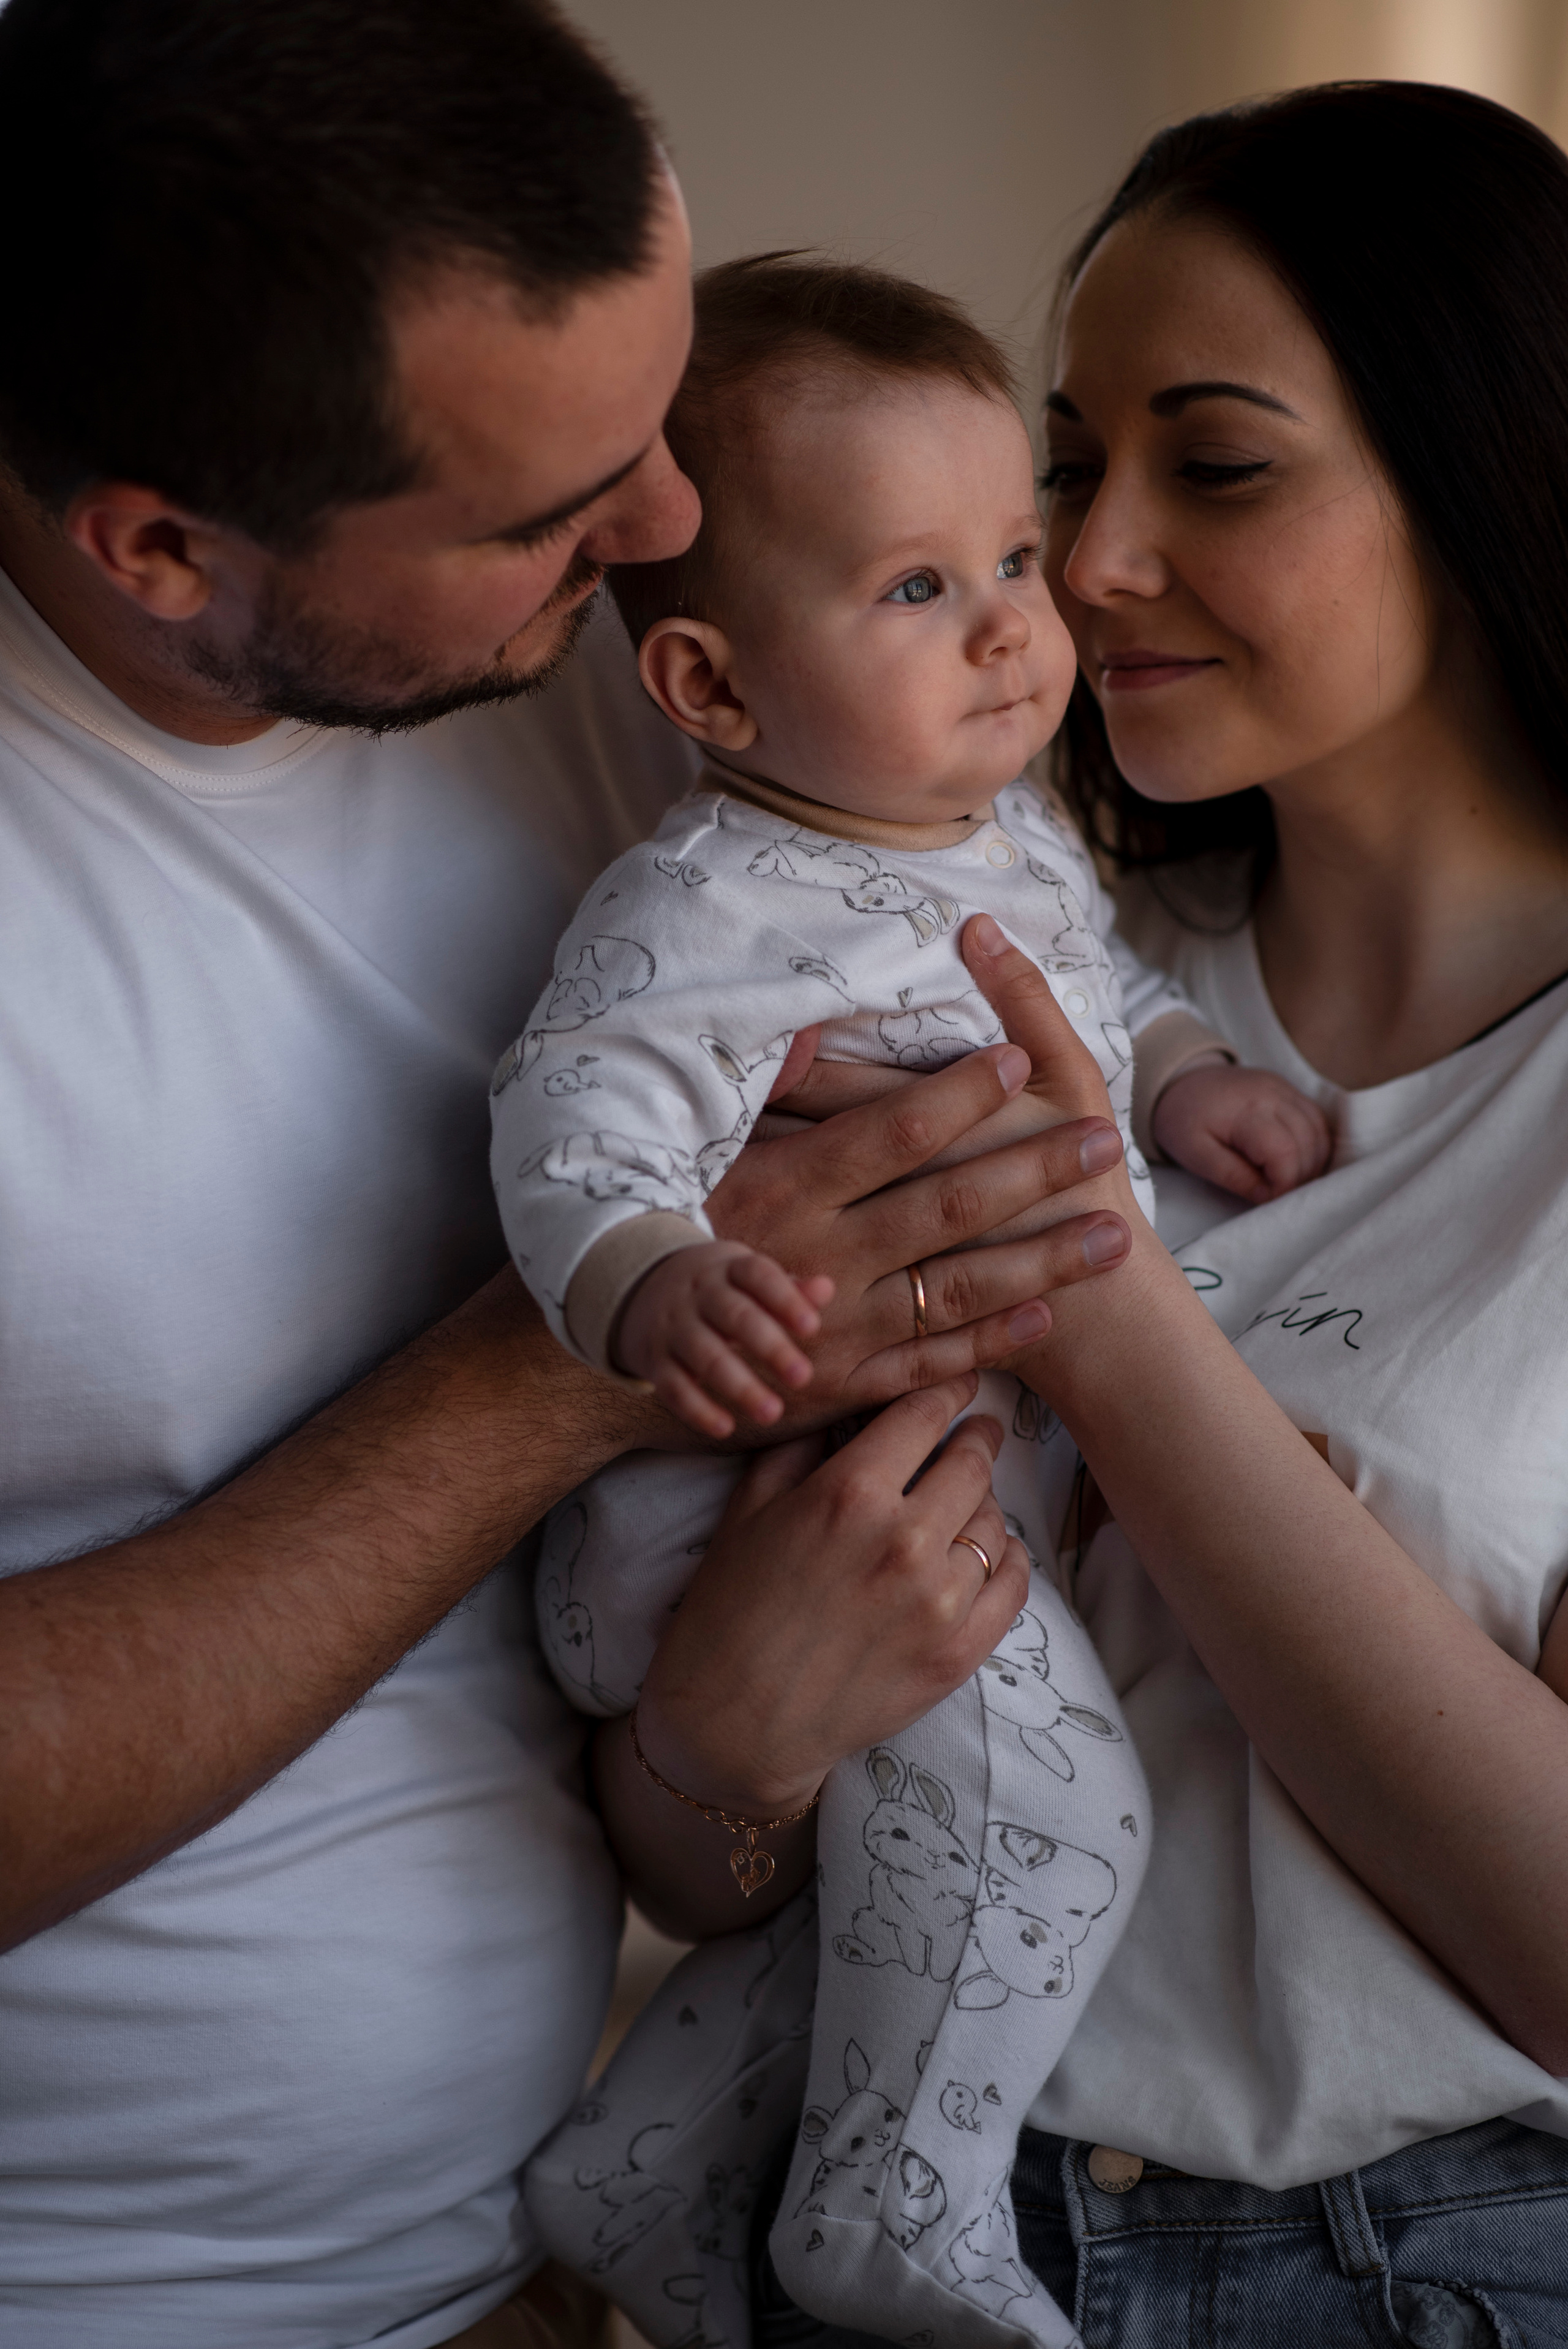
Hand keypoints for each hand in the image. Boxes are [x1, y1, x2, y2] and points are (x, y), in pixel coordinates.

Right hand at [616, 1239, 834, 1438]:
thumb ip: (790, 1289)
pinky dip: (697, 1409)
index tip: (812, 1328)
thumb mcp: (749, 1278)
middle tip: (803, 1377)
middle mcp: (698, 1295)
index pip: (758, 1276)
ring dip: (739, 1386)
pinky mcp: (655, 1361)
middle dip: (769, 1347)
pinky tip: (725, 1428)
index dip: (785, 1300)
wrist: (642, 1287)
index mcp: (729, 1269)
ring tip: (772, 1413)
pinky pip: (674, 1387)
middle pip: (734, 1317)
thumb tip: (827, 1290)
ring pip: (705, 1356)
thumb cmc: (719, 1288)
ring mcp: (673, 1328)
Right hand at [633, 1375, 1029, 1820]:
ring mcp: (938, 1601)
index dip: (946, 1392)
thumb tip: (854, 1409)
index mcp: (848, 1493)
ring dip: (981, 1503)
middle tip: (976, 1433)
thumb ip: (805, 1448)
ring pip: (993, 1521)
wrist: (733, 1723)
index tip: (956, 1387)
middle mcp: (903, 1541)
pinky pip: (1012, 1583)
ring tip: (963, 1502)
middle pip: (972, 1462)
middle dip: (976, 1438)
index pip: (923, 1414)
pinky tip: (985, 1553)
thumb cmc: (729, 1609)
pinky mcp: (958, 1654)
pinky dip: (1006, 1559)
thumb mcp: (749, 1507)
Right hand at [704, 1014, 1130, 1429]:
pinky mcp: (846, 1385)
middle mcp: (821, 1257)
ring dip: (1042, 1263)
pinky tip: (1047, 1312)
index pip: (893, 1131)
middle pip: (947, 1206)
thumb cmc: (678, 1232)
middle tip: (1107, 1142)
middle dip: (1034, 1172)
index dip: (962, 1096)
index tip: (1021, 1060)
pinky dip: (992, 1340)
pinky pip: (931, 1361)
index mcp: (788, 1188)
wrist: (634, 1351)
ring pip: (956, 1289)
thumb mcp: (707, 1159)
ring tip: (1116, 1237)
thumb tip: (807, 1030)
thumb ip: (765, 1100)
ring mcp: (838, 1329)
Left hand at [1152, 1058, 1331, 1203]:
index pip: (1284, 1153)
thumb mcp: (1196, 1154)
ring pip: (1319, 1132)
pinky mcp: (1289, 1090)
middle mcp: (1274, 1095)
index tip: (1270, 1200)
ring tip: (1288, 1181)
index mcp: (1247, 1111)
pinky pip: (1317, 1120)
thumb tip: (1267, 1196)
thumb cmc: (1183, 1121)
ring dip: (1312, 1163)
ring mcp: (1285, 1089)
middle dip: (1300, 1177)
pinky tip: (1299, 1162)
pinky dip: (1315, 1145)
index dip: (1285, 1184)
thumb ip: (1232, 1176)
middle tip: (1278, 1194)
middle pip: (1309, 1143)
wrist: (1180, 1081)